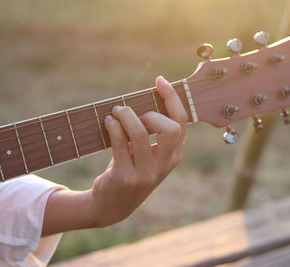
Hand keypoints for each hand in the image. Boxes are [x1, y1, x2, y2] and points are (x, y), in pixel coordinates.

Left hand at [42, 76, 187, 234]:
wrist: (111, 205)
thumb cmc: (129, 171)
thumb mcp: (147, 156)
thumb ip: (150, 134)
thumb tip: (141, 100)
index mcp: (174, 157)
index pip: (182, 122)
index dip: (172, 98)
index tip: (159, 80)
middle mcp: (164, 166)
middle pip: (170, 128)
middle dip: (150, 113)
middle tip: (132, 112)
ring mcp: (146, 174)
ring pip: (141, 134)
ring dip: (125, 116)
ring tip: (115, 112)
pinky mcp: (126, 177)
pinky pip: (120, 143)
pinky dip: (113, 127)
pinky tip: (108, 123)